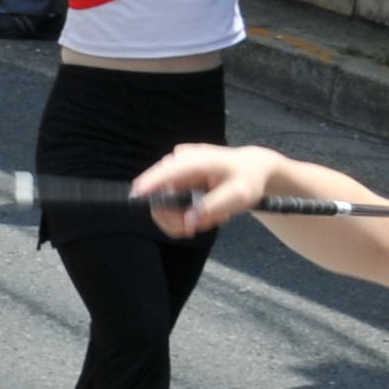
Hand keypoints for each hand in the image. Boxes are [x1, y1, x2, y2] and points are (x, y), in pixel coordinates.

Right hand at [131, 143, 287, 237]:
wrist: (253, 169)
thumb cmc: (248, 179)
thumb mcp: (239, 196)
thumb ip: (214, 207)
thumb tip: (188, 221)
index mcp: (195, 160)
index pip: (165, 172)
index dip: (148, 185)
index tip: (136, 199)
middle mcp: (180, 161)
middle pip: (158, 194)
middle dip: (175, 218)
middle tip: (196, 228)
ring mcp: (176, 168)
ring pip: (163, 202)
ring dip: (184, 217)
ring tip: (211, 217)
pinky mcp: (176, 177)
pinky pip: (170, 202)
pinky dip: (186, 213)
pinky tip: (205, 211)